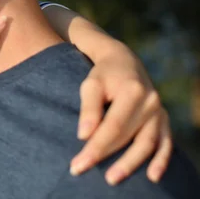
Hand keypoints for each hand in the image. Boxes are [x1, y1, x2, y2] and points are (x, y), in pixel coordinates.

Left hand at [70, 45, 171, 184]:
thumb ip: (88, 109)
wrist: (124, 63)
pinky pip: (165, 143)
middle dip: (104, 156)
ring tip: (112, 179)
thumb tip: (84, 136)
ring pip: (147, 144)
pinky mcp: (163, 119)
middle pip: (127, 136)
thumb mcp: (91, 85)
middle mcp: (150, 102)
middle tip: (81, 171)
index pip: (112, 126)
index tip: (77, 164)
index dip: (95, 147)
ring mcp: (159, 112)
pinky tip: (152, 176)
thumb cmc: (103, 76)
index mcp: (132, 91)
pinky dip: (161, 161)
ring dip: (131, 164)